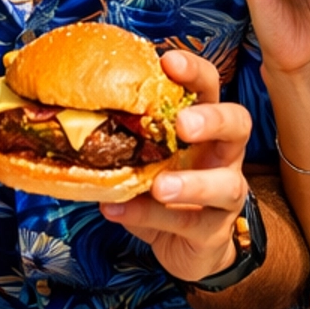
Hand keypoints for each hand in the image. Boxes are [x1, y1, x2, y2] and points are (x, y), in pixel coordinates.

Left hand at [100, 49, 252, 284]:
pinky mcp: (213, 232)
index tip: (168, 61)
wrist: (186, 247)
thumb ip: (125, 136)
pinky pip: (188, 222)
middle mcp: (224, 154)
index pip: (210, 87)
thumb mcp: (145, 156)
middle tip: (183, 123)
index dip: (194, 72)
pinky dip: (150, 217)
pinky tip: (118, 210)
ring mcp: (225, 194)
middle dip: (213, 120)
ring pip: (226, 184)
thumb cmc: (164, 187)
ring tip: (158, 186)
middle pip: (238, 124)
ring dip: (192, 183)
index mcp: (206, 125)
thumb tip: (71, 112)